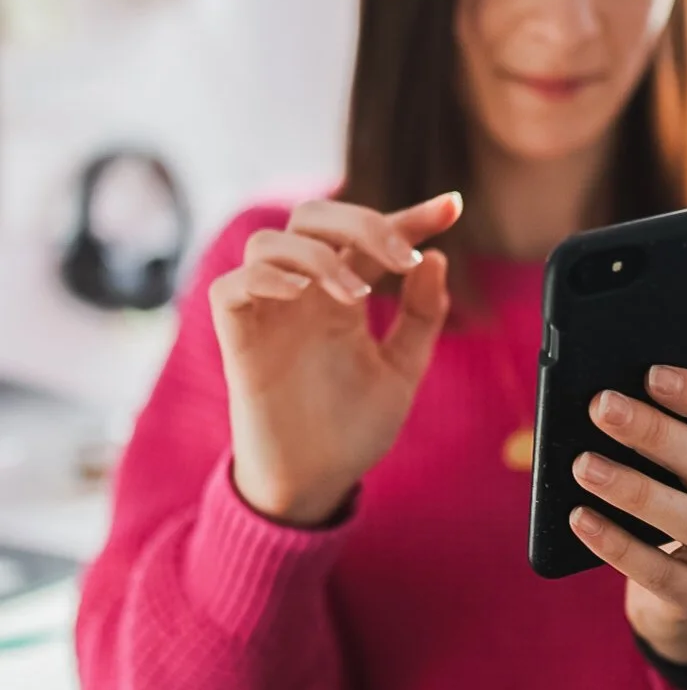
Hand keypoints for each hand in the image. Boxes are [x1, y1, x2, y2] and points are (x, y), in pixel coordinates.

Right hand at [210, 191, 462, 524]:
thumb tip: (435, 259)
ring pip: (269, 240)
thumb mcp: (402, 371)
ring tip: (355, 294)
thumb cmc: (352, 429)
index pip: (371, 238)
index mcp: (343, 296)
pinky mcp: (238, 339)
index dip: (411, 216)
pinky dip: (263, 277)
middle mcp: (304, 294)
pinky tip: (301, 292)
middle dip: (361, 221)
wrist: (316, 481)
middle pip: (313, 217)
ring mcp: (269, 313)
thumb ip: (420, 317)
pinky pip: (231, 286)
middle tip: (402, 256)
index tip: (452, 208)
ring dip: (317, 253)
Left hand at [569, 366, 686, 664]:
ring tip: (582, 466)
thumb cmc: (660, 506)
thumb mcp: (662, 470)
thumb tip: (589, 403)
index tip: (651, 373)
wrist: (679, 593)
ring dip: (635, 489)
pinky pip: (661, 572)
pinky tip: (580, 519)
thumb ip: (640, 437)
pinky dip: (618, 545)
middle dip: (653, 431)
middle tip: (600, 407)